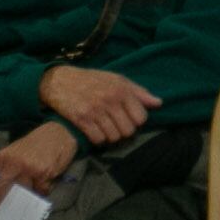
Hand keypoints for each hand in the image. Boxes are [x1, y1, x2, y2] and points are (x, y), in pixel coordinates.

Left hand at [0, 121, 79, 219]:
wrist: (61, 130)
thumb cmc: (37, 144)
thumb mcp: (16, 153)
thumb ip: (7, 170)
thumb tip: (1, 193)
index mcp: (3, 158)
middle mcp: (13, 164)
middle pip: (1, 193)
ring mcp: (29, 169)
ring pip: (25, 194)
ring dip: (29, 193)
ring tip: (37, 180)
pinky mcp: (44, 173)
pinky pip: (41, 192)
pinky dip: (44, 188)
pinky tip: (48, 176)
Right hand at [39, 65, 161, 148]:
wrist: (60, 81)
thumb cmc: (92, 80)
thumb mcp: (117, 80)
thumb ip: (139, 92)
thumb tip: (159, 103)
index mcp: (122, 89)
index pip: (141, 118)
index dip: (136, 121)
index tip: (128, 117)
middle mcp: (110, 100)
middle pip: (128, 131)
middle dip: (123, 131)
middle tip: (115, 124)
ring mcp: (95, 111)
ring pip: (114, 137)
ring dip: (110, 136)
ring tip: (104, 127)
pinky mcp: (81, 120)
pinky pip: (98, 140)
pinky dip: (98, 139)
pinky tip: (94, 130)